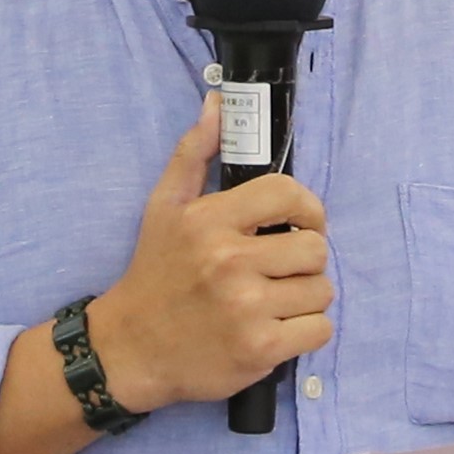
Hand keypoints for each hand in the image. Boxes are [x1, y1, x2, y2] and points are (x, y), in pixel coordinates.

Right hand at [90, 94, 333, 413]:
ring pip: (322, 291)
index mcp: (210, 221)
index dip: (309, 208)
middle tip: (281, 270)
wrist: (131, 348)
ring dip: (307, 297)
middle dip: (305, 259)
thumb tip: (217, 103)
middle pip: (315, 248)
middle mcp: (229, 262)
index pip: (289, 195)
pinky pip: (319, 330)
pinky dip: (307, 331)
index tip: (300, 224)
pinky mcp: (260, 350)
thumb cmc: (155, 273)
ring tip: (276, 300)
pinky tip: (278, 329)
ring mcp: (247, 309)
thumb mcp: (163, 207)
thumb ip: (194, 153)